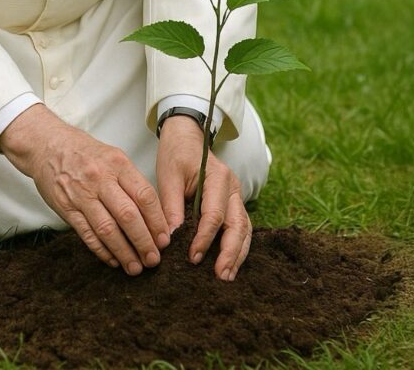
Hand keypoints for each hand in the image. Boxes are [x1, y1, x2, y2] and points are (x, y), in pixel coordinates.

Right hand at [0, 104, 169, 274]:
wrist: (48, 145)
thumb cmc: (86, 152)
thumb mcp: (113, 157)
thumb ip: (132, 182)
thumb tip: (154, 215)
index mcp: (117, 164)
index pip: (144, 195)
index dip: (157, 221)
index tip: (165, 239)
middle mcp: (100, 179)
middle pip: (128, 216)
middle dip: (144, 241)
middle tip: (153, 259)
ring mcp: (81, 194)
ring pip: (107, 229)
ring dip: (123, 252)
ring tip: (135, 267)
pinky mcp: (66, 208)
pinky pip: (86, 234)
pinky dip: (101, 250)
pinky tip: (112, 260)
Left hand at [156, 114, 251, 280]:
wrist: (187, 138)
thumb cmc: (176, 155)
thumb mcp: (168, 176)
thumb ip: (171, 206)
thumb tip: (171, 239)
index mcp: (218, 177)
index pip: (215, 214)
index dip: (204, 238)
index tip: (192, 258)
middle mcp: (233, 188)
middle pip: (238, 225)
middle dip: (230, 253)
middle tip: (220, 276)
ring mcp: (237, 196)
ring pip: (245, 229)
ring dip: (238, 254)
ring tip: (227, 276)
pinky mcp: (234, 204)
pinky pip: (241, 228)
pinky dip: (238, 247)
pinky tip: (230, 265)